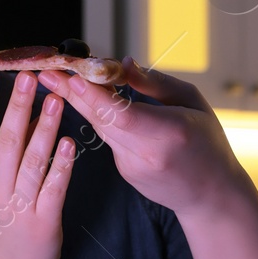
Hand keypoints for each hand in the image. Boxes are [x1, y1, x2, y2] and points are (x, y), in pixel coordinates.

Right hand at [0, 70, 75, 258]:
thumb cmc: (1, 230)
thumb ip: (4, 157)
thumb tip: (21, 118)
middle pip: (7, 141)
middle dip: (17, 107)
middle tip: (28, 77)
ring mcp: (19, 206)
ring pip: (32, 161)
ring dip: (44, 129)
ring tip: (56, 100)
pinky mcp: (43, 222)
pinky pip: (53, 189)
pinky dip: (61, 166)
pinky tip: (70, 145)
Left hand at [36, 59, 243, 216]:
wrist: (212, 195)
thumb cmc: (208, 143)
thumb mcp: (192, 102)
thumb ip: (155, 83)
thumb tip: (121, 63)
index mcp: (169, 133)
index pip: (121, 113)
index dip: (92, 94)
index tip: (70, 75)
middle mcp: (146, 154)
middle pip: (101, 120)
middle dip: (71, 93)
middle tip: (45, 71)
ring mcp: (132, 167)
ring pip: (99, 128)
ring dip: (77, 103)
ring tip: (54, 79)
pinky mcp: (124, 172)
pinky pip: (108, 138)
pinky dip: (96, 117)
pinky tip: (83, 99)